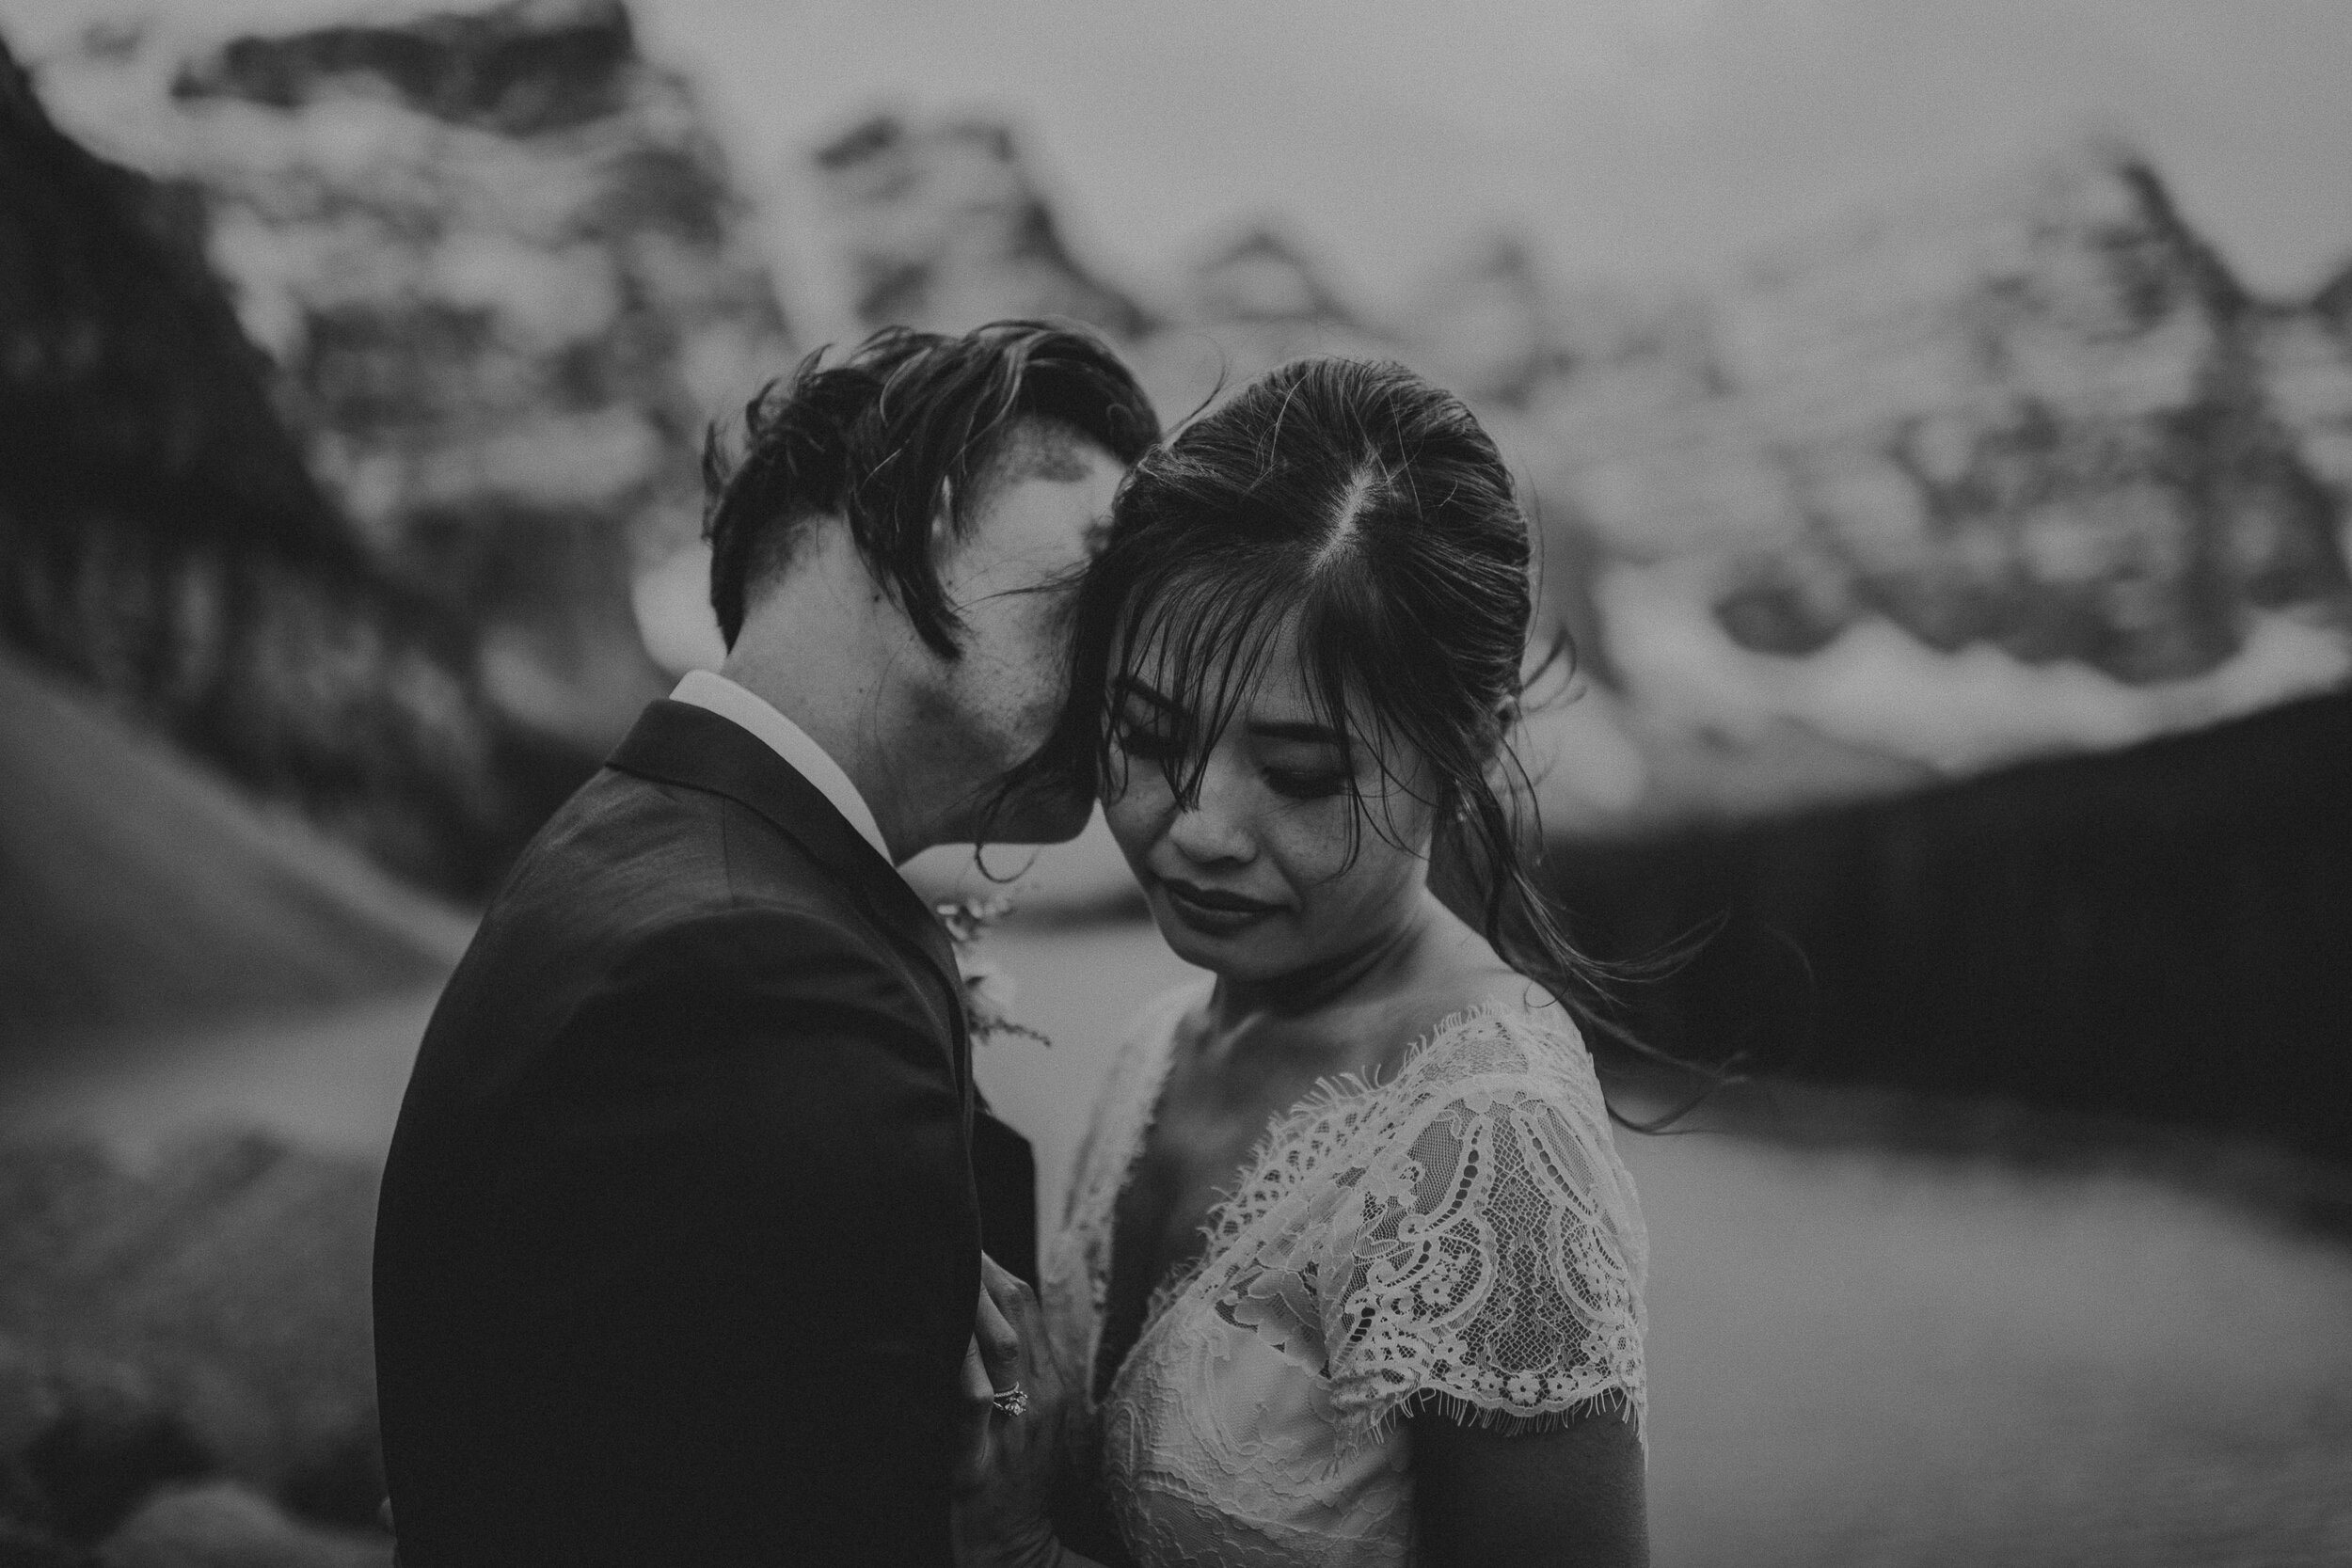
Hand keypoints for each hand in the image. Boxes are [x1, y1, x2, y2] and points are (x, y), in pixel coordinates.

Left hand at [954, 1254, 1067, 1567]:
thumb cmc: (1019, 1483)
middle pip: (1016, 1312)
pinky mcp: (981, 1465)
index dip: (995, 1267)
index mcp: (1051, 1384)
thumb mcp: (1031, 1421)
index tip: (965, 1240)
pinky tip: (940, 1345)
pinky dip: (961, 1372)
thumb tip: (984, 1320)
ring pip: (1002, 1347)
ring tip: (938, 1270)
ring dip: (971, 1304)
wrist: (1022, 1551)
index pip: (1028, 1305)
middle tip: (944, 1239)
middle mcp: (1041, 1398)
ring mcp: (1015, 1430)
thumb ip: (1015, 1372)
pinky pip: (973, 1407)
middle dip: (981, 1271)